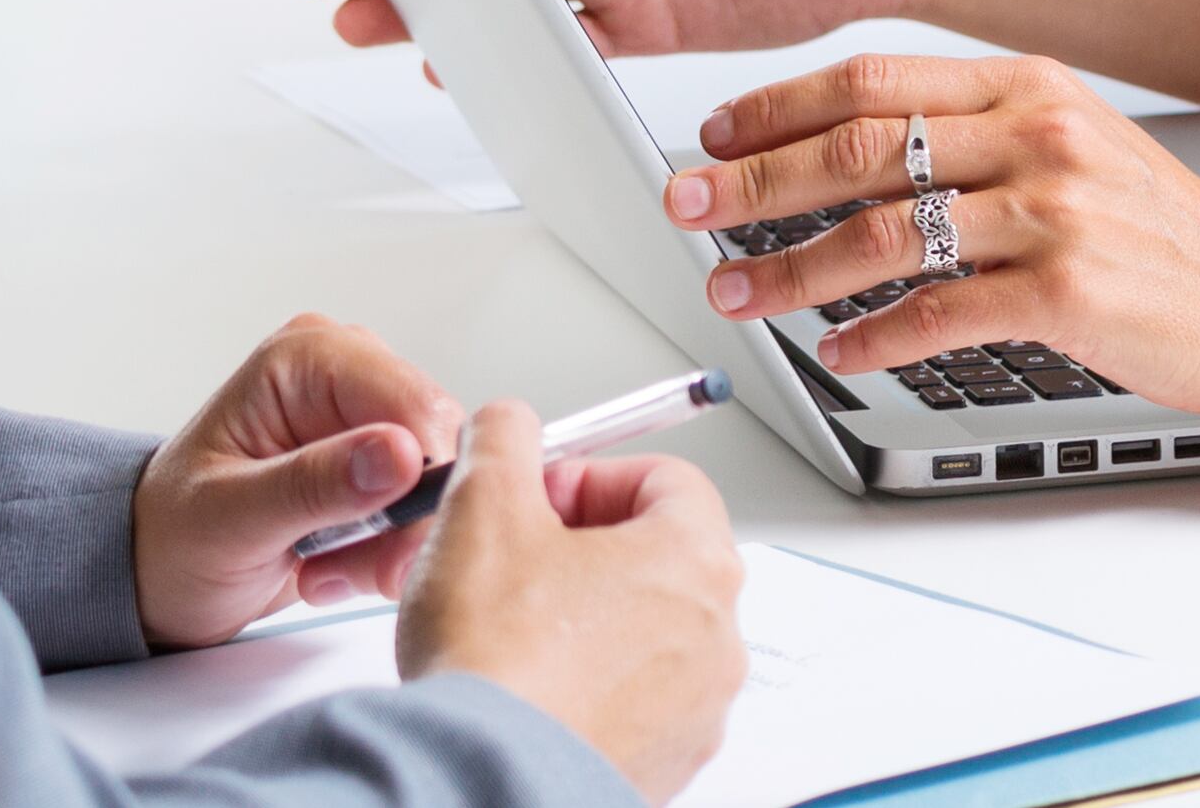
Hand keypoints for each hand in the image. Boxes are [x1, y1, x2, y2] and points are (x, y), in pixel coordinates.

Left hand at [132, 314, 463, 642]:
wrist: (156, 576)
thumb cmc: (172, 536)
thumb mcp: (231, 518)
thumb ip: (313, 485)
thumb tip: (399, 454)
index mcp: (306, 358)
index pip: (408, 399)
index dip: (422, 473)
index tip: (399, 543)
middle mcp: (346, 376)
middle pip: (434, 442)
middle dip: (404, 521)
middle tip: (354, 571)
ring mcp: (364, 422)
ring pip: (437, 484)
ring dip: (391, 546)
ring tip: (323, 572)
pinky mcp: (378, 469)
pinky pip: (421, 513)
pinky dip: (385, 557)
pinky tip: (329, 572)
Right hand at [395, 401, 745, 801]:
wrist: (483, 781)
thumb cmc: (498, 662)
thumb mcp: (482, 503)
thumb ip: (504, 438)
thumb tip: (510, 427)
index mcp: (697, 561)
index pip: (669, 480)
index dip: (594, 476)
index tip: (541, 495)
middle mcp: (718, 639)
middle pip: (661, 559)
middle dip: (585, 547)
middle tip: (519, 558)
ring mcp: (696, 713)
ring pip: (646, 636)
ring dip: (586, 621)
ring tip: (512, 631)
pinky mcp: (663, 768)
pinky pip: (632, 706)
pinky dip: (586, 689)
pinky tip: (525, 691)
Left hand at [665, 53, 1199, 426]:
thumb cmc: (1166, 235)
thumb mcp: (1076, 145)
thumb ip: (979, 136)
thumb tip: (857, 153)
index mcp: (1029, 85)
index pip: (875, 78)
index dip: (779, 106)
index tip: (715, 133)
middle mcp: (1037, 133)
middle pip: (860, 146)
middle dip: (755, 180)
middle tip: (689, 206)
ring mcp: (1053, 212)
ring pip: (883, 232)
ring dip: (792, 269)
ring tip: (738, 292)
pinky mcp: (1066, 293)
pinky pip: (939, 314)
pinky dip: (874, 335)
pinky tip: (838, 349)